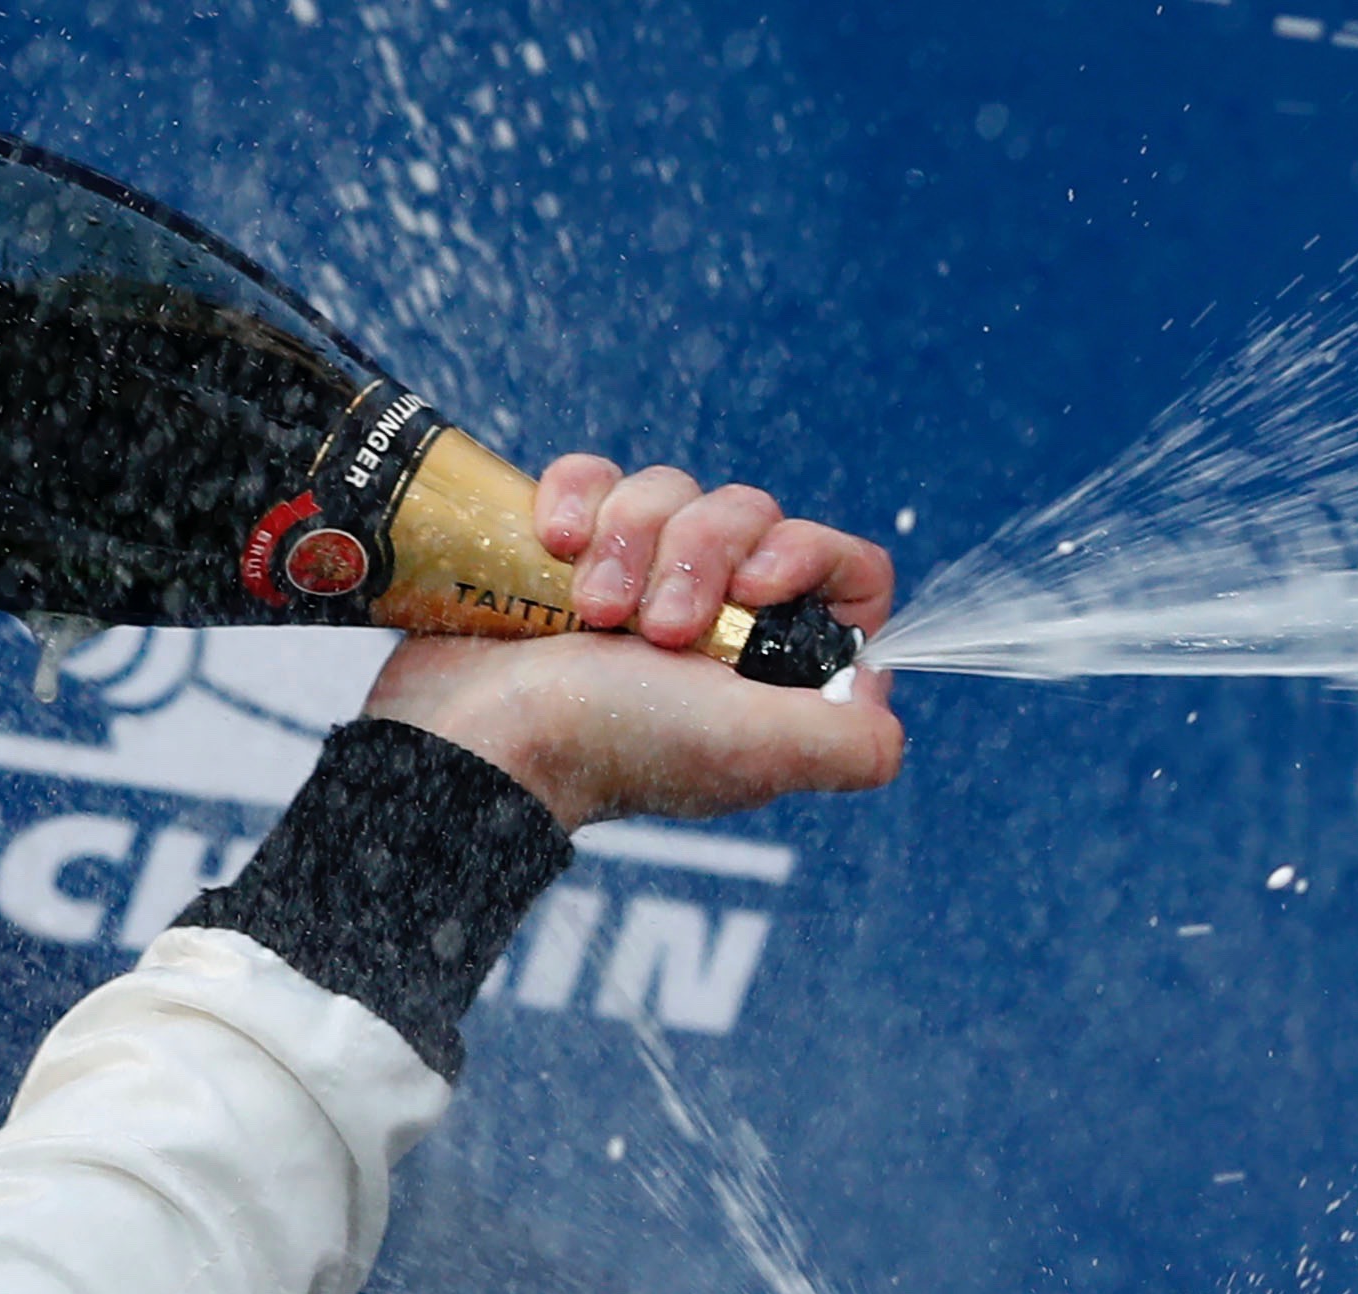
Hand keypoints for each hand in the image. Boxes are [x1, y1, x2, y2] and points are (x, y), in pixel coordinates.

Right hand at [361, 461, 900, 828]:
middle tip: (657, 629)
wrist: (477, 739)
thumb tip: (880, 693)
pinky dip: (576, 497)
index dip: (810, 559)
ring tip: (592, 610)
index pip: (847, 572)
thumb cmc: (611, 745)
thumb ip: (854, 744)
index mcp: (775, 667)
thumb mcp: (759, 754)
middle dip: (700, 554)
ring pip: (673, 490)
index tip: (759, 583)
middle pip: (754, 514)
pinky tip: (553, 546)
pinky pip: (598, 475)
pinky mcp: (571, 551)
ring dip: (629, 539)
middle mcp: (719, 624)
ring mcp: (642, 583)